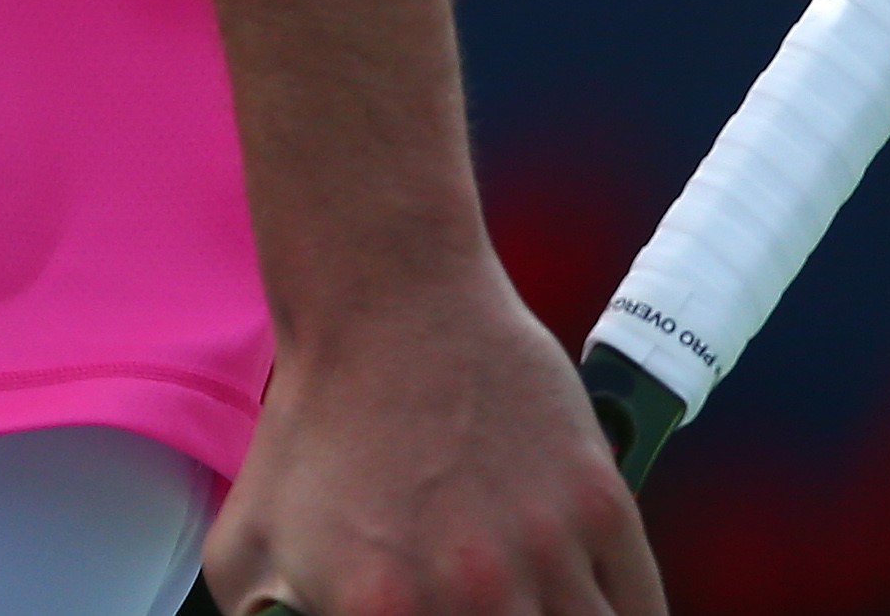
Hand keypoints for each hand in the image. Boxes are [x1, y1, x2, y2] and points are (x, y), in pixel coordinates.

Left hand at [203, 251, 662, 615]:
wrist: (386, 305)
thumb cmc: (313, 429)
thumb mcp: (247, 551)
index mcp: (382, 612)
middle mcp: (472, 593)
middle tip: (491, 613)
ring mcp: (547, 549)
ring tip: (533, 610)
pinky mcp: (602, 507)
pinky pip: (642, 612)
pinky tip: (591, 613)